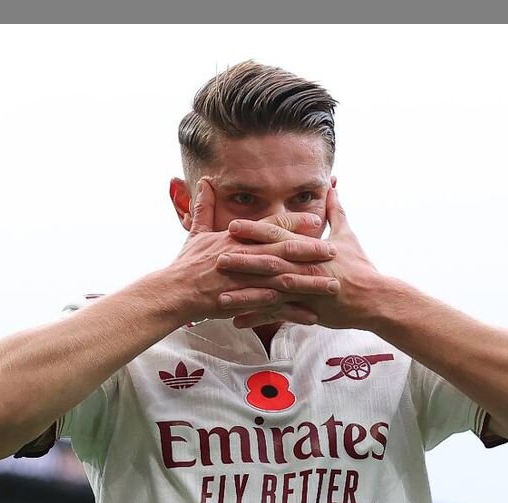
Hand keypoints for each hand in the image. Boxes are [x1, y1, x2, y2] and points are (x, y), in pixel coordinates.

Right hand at [165, 179, 341, 324]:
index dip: (294, 223)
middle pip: (283, 252)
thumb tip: (203, 181)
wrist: (174, 293)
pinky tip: (312, 315)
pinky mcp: (243, 302)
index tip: (316, 220)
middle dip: (311, 251)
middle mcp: (244, 257)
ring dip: (310, 283)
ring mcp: (245, 280)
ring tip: (333, 285)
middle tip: (334, 251)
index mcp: (236, 239)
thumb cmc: (186, 264)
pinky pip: (274, 308)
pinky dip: (293, 312)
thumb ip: (205, 208)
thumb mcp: (196, 233)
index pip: (270, 227)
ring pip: (284, 280)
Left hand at [218, 188, 381, 329]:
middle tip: (216, 257)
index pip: (278, 235)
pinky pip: (278, 315)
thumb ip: (335, 211)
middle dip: (242, 259)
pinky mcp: (307, 309)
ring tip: (219, 295)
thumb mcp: (348, 235)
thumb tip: (332, 186)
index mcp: (309, 248)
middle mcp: (304, 267)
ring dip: (244, 292)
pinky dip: (257, 318)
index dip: (254, 230)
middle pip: (268, 261)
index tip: (232, 226)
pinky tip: (237, 322)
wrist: (375, 298)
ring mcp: (305, 289)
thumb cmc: (360, 266)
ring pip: (270, 290)